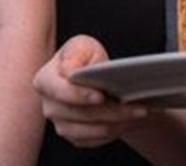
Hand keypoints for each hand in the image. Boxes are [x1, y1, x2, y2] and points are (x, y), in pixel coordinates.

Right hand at [34, 35, 150, 147]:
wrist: (93, 76)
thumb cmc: (86, 58)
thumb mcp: (82, 46)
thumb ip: (76, 53)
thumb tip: (70, 71)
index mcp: (45, 81)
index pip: (60, 91)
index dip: (79, 95)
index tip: (101, 96)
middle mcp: (50, 107)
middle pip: (81, 114)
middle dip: (111, 111)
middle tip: (137, 106)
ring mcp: (61, 125)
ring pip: (92, 131)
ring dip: (118, 123)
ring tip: (139, 113)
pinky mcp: (76, 138)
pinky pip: (97, 140)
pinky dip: (116, 131)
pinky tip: (132, 120)